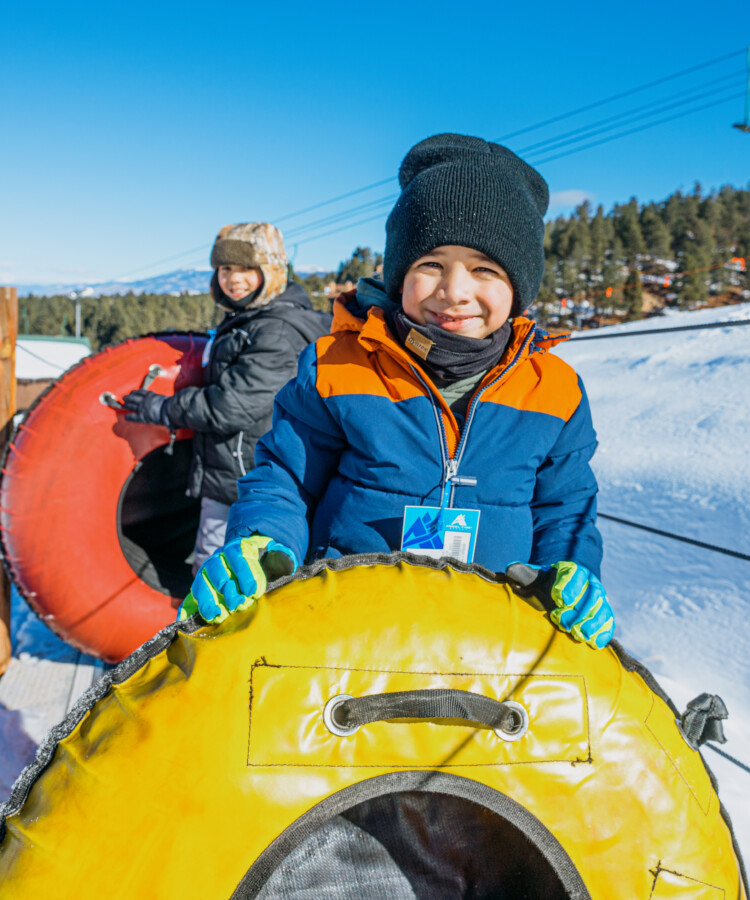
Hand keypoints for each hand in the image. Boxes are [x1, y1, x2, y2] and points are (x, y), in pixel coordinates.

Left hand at [122, 389, 168, 424]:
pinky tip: (126, 417)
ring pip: (131, 406)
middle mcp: (144, 400)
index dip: (135, 392)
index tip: (132, 392)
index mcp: (150, 395)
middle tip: (124, 398)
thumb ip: (159, 399)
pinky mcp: (142, 416)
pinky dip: (129, 417)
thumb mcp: (163, 398)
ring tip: (124, 405)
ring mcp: (142, 408)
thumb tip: (162, 399)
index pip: (140, 392)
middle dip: (128, 397)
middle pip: (133, 398)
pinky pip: (133, 417)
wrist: (169, 410)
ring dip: (127, 405)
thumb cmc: (170, 405)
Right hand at [178, 535, 297, 622]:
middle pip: (218, 573)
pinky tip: (185, 621)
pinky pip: (190, 598)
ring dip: (208, 601)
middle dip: (228, 590)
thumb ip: (280, 556)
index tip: (253, 591)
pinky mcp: (199, 589)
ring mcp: (206, 574)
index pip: (238, 558)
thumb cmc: (261, 560)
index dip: (245, 574)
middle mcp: (217, 560)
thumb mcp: (272, 554)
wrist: (246, 559)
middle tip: (239, 605)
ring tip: (217, 616)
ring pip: (201, 585)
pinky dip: (187, 609)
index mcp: (236, 549)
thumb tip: (289, 561)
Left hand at [505, 561, 614, 648]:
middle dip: (577, 610)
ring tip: (578, 634)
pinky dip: (604, 632)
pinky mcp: (604, 614)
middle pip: (590, 595)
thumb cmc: (545, 583)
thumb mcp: (534, 576)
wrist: (564, 588)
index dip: (568, 587)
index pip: (573, 575)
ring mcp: (600, 599)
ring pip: (601, 609)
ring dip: (591, 623)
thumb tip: (511, 570)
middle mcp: (590, 583)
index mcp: (572, 570)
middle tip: (561, 621)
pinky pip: (609, 623)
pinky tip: (594, 643)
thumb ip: (523, 573)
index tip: (557, 599)